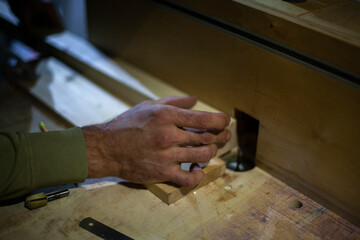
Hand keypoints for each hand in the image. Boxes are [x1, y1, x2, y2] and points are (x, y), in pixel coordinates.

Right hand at [82, 96, 230, 186]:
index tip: (226, 121)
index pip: (204, 119)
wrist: (106, 148)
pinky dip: (198, 176)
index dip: (221, 121)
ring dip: (210, 153)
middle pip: (207, 138)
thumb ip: (174, 102)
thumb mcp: (148, 106)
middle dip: (221, 137)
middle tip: (225, 136)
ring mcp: (166, 156)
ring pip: (202, 156)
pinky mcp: (162, 173)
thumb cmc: (127, 125)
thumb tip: (195, 99)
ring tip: (209, 150)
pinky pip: (188, 179)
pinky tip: (197, 170)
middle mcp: (168, 136)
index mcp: (166, 116)